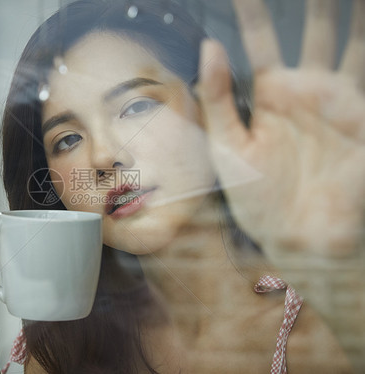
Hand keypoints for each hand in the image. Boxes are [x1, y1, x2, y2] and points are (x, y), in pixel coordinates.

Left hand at [197, 0, 364, 259]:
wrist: (296, 238)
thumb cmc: (256, 199)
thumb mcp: (226, 146)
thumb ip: (217, 96)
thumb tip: (209, 46)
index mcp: (271, 95)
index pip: (260, 41)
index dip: (253, 11)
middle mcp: (308, 92)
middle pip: (315, 31)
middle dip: (316, 1)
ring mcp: (341, 102)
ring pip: (352, 43)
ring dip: (354, 17)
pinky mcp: (364, 118)